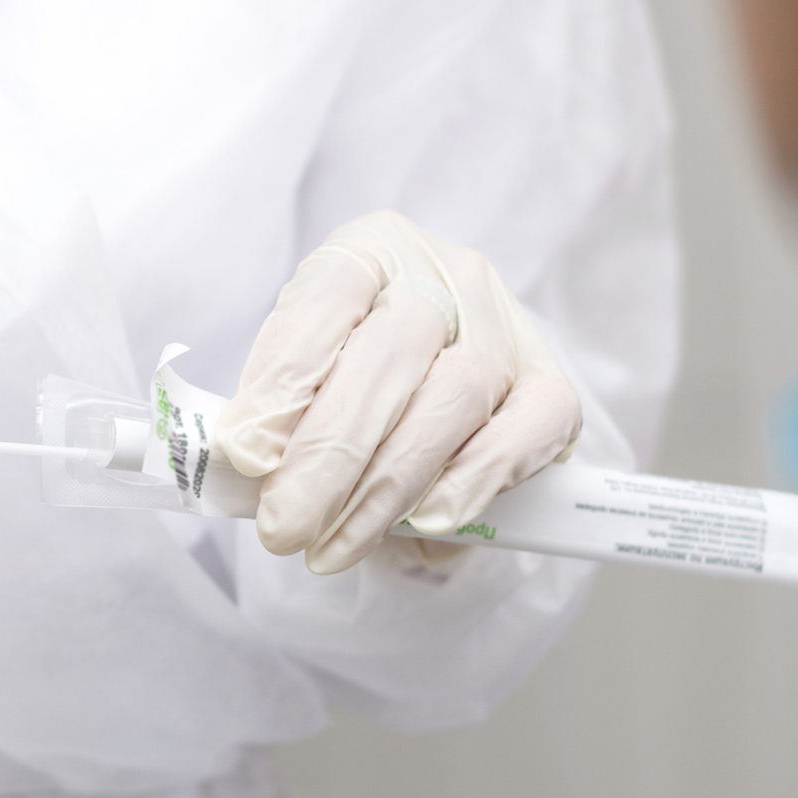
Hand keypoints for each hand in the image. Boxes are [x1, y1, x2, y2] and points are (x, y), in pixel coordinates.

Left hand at [216, 211, 579, 572]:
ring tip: (331, 546)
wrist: (427, 391)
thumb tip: (249, 465)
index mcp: (370, 250)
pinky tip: (423, 523)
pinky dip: (470, 481)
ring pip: (456, 397)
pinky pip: (524, 432)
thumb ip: (276, 412)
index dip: (286, 377)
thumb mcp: (299, 379)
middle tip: (283, 527)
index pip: (328, 297)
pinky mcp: (551, 386)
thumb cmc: (348, 381)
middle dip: (330, 455)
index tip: (246, 455)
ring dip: (385, 488)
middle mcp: (445, 274)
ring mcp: (507, 327)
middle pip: (392, 353)